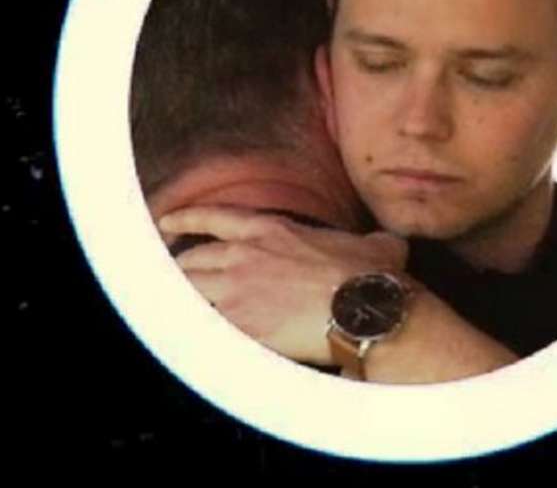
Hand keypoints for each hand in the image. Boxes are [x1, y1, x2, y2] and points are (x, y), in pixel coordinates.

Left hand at [158, 206, 406, 364]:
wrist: (364, 308)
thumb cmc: (370, 277)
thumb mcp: (375, 245)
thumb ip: (370, 241)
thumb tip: (388, 245)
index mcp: (272, 230)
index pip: (215, 218)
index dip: (186, 219)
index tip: (167, 223)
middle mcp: (245, 255)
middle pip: (192, 258)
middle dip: (181, 268)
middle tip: (172, 276)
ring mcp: (237, 290)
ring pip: (186, 291)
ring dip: (180, 299)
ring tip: (170, 309)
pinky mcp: (239, 325)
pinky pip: (197, 327)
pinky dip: (189, 332)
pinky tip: (187, 339)